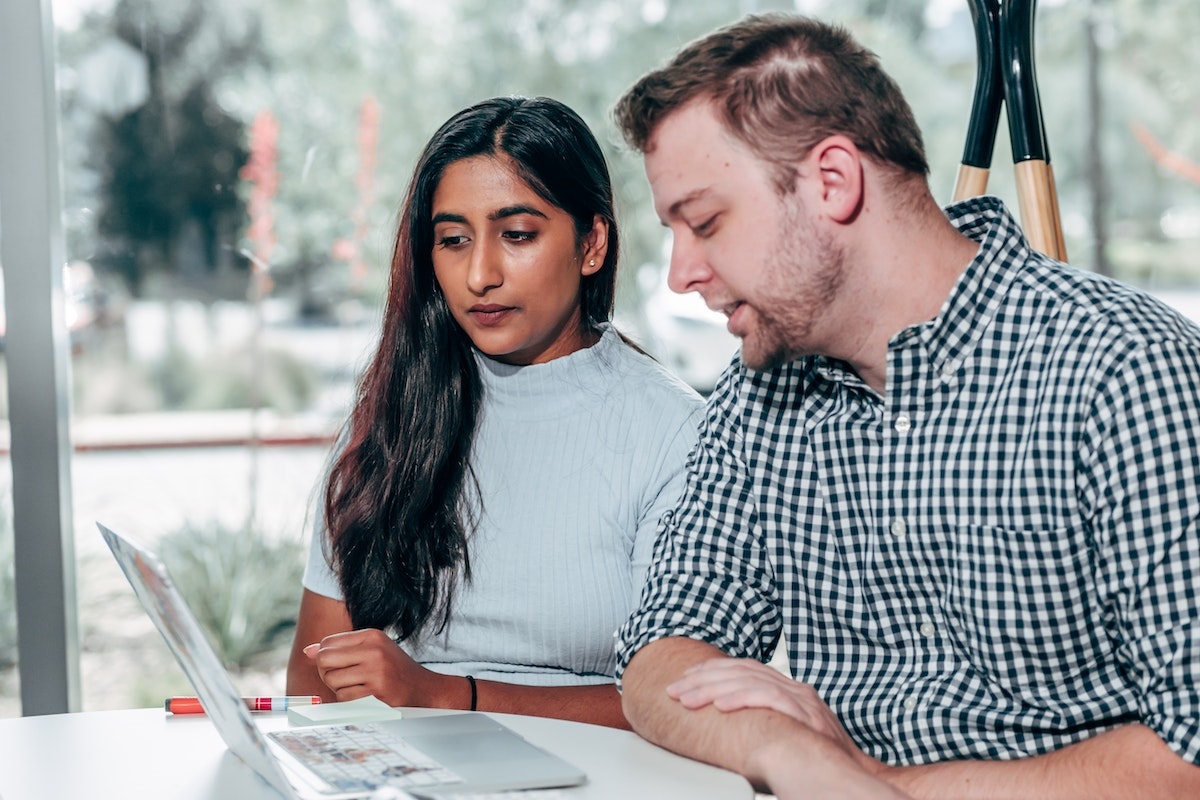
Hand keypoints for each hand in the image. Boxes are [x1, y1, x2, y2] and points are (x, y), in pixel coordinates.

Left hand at [302, 628, 462, 708]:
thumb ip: (341, 649)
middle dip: (326, 673)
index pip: (327, 642)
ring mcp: (376, 672)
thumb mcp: (373, 651)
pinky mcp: (376, 694)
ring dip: (339, 689)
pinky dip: (349, 701)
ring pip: (331, 681)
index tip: (341, 665)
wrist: (426, 691)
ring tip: (359, 687)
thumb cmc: (394, 670)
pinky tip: (365, 697)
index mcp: (372, 636)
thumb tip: (308, 651)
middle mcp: (374, 650)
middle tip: (344, 678)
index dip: (325, 657)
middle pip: (324, 660)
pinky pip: (343, 698)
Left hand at [667, 657, 873, 770]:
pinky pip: (767, 698)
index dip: (712, 672)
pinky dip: (741, 699)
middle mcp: (795, 689)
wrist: (852, 776)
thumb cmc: (818, 761)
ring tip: (687, 698)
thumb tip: (731, 726)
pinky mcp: (806, 713)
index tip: (686, 679)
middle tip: (675, 690)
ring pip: (748, 680)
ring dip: (712, 689)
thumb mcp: (787, 735)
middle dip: (702, 680)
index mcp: (789, 690)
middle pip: (741, 672)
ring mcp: (802, 699)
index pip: (744, 669)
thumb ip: (764, 723)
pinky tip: (720, 706)